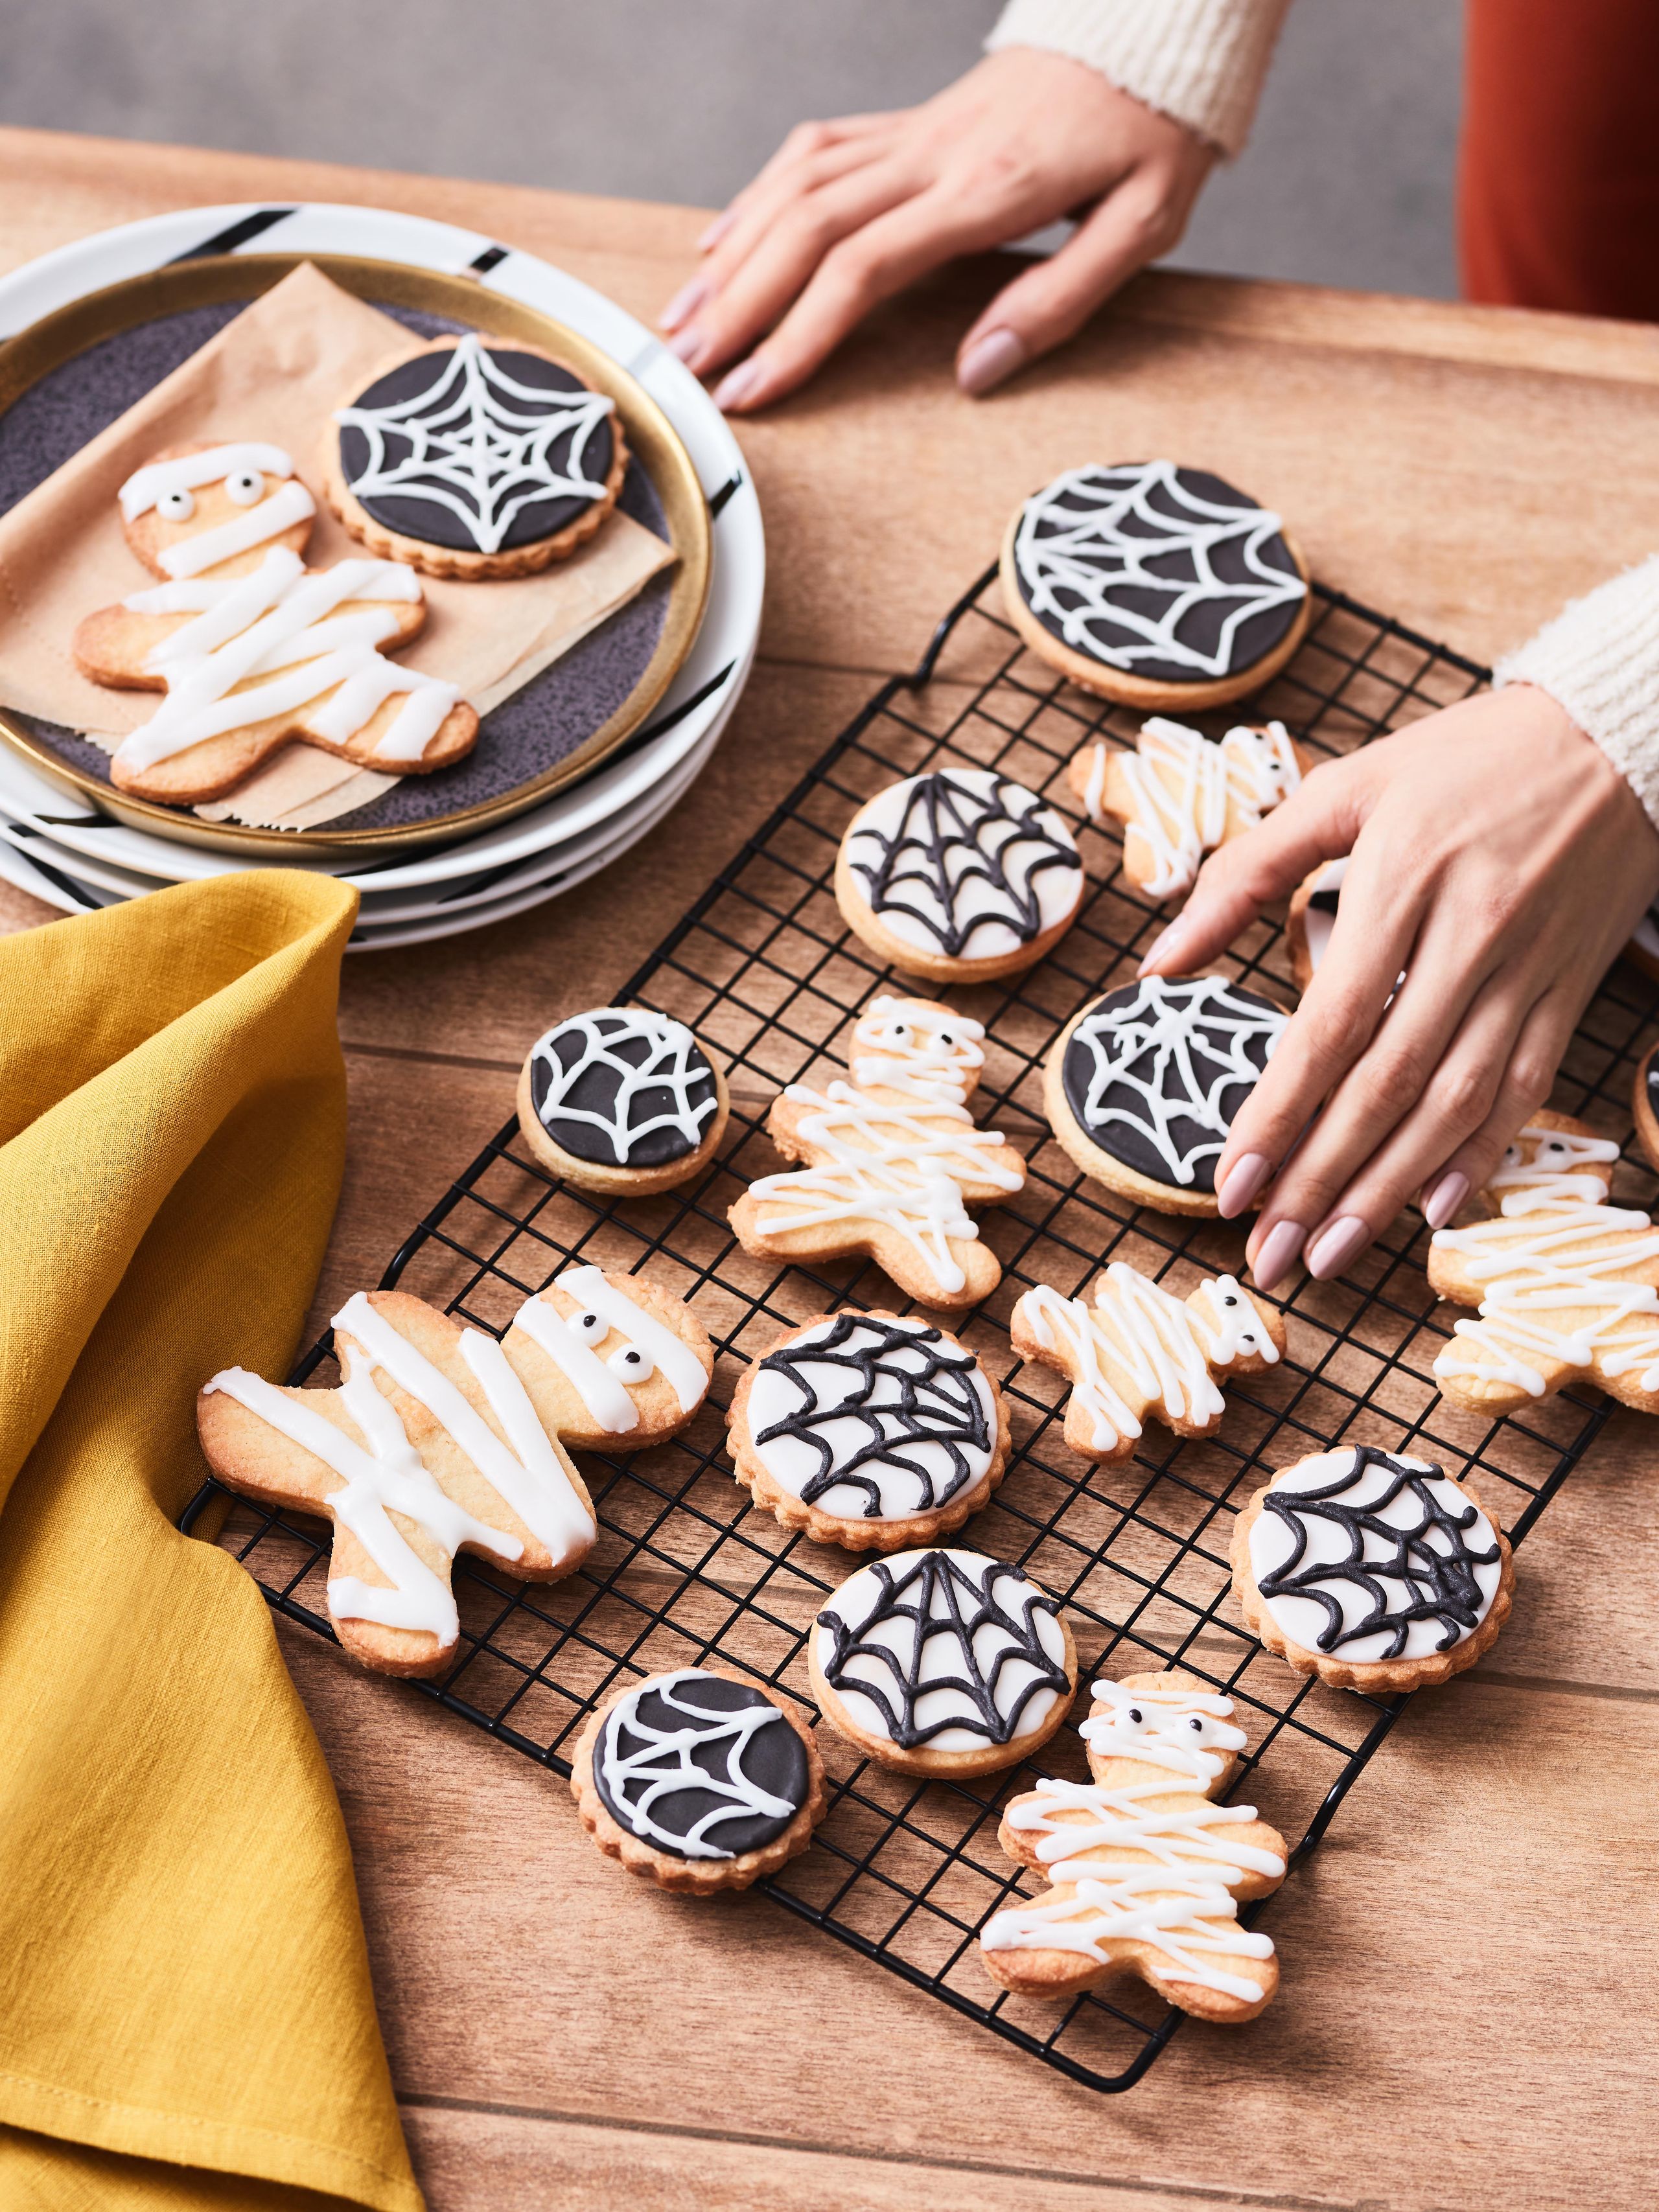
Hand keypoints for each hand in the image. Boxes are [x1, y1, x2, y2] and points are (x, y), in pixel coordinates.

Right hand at [660, 48, 1215, 411]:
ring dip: (734, 255)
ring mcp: (915, 131)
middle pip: (806, 228)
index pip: (862, 267)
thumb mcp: (1142, 225)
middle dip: (738, 305)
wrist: (1159, 24)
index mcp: (985, 191)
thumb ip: (1058, 301)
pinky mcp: (912, 120)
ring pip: (797, 186)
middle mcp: (933, 155)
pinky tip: (724, 239)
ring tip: (687, 316)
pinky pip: (815, 150)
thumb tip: (973, 372)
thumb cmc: (1157, 128)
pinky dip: (759, 195)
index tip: (752, 390)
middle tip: (687, 367)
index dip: (797, 335)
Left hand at [1140, 685, 1658, 1288]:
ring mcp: (1529, 967)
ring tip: (1331, 1254)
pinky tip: (1433, 1210)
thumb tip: (1160, 960)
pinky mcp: (1570, 986)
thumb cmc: (1463, 758)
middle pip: (1388, 1084)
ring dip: (1390, 1189)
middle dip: (1321, 1181)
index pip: (1330, 1026)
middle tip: (1268, 1254)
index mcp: (1402, 880)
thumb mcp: (1345, 787)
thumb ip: (1244, 873)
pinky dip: (1482, 1155)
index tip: (1229, 1184)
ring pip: (1457, 1103)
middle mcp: (1470, 935)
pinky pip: (1528, 1087)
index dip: (1278, 1115)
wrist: (1620, 731)